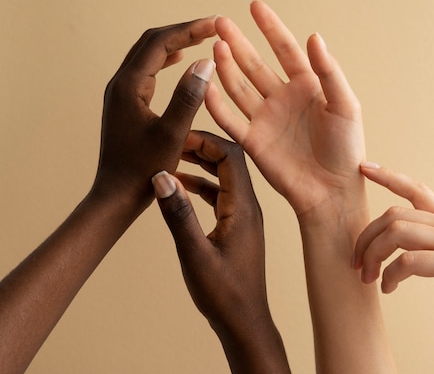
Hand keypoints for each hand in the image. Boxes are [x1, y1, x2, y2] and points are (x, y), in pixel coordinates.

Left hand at [93, 18, 217, 211]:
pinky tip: (179, 61)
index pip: (161, 43)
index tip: (216, 23)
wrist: (117, 195)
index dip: (190, 29)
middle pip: (151, 42)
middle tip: (211, 26)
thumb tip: (205, 61)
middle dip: (182, 30)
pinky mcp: (126, 104)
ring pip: (147, 54)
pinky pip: (146, 70)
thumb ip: (189, 96)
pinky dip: (165, 59)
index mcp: (130, 86)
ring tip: (200, 37)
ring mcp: (121, 93)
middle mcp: (120, 84)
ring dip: (174, 42)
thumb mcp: (173, 134)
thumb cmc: (145, 170)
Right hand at [152, 132, 290, 373]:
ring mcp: (244, 216)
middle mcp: (249, 206)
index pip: (231, 156)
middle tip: (172, 144)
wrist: (244, 321)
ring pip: (225, 178)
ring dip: (201, 166)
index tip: (177, 137)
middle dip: (201, 147)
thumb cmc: (224, 293)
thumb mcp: (195, 253)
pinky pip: (221, 195)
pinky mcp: (238, 227)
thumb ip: (178, 214)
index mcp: (244, 207)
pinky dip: (202, 187)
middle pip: (230, 161)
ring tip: (172, 160)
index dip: (205, 140)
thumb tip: (161, 175)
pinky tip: (181, 188)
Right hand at [205, 0, 365, 216]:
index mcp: (308, 87)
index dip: (270, 28)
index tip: (255, 6)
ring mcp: (266, 119)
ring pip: (239, 87)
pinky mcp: (253, 141)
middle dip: (237, 42)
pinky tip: (206, 86)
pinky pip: (230, 119)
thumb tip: (314, 36)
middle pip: (254, 64)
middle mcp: (283, 99)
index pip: (285, 50)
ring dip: (226, 67)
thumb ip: (329, 72)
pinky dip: (216, 104)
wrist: (333, 191)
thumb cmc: (347, 150)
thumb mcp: (345, 106)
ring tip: (214, 47)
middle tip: (219, 22)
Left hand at [353, 163, 433, 341]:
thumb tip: (409, 254)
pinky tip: (389, 288)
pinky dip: (391, 275)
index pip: (416, 189)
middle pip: (394, 214)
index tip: (364, 167)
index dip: (388, 176)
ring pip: (396, 232)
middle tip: (356, 261)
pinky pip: (408, 261)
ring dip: (373, 254)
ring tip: (368, 277)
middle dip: (366, 236)